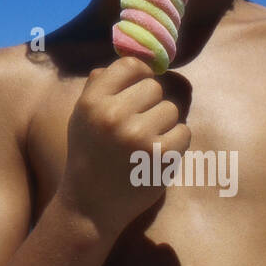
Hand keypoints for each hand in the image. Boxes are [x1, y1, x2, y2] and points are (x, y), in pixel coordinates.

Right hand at [57, 55, 190, 235]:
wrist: (91, 204)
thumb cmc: (88, 155)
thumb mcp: (81, 116)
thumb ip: (100, 87)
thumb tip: (133, 61)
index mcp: (92, 101)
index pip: (129, 65)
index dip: (141, 73)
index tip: (140, 86)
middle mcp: (113, 114)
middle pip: (155, 87)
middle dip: (151, 103)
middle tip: (139, 124)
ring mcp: (138, 135)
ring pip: (172, 110)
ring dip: (165, 124)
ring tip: (146, 142)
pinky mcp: (160, 155)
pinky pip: (184, 132)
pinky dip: (175, 143)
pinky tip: (157, 155)